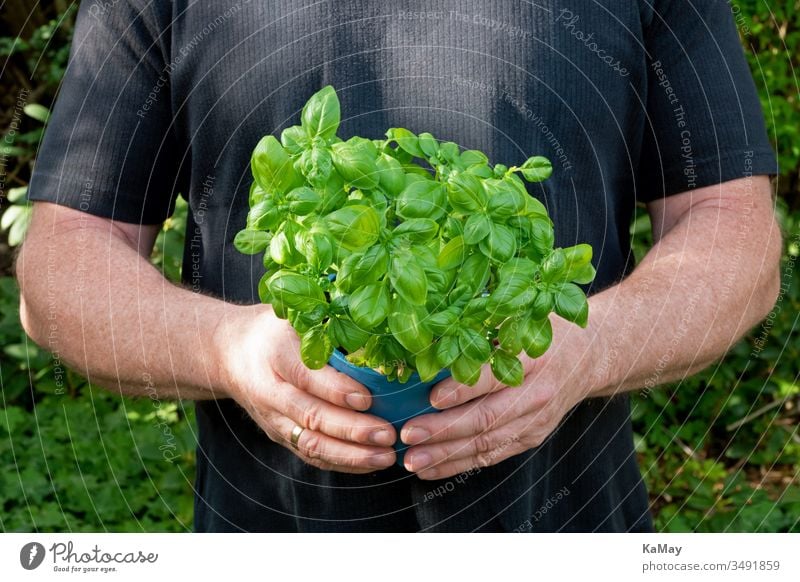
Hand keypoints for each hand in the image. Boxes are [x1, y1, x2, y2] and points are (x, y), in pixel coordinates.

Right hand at [214, 305, 396, 472]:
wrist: (230, 354)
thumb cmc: (273, 330)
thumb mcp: (294, 316)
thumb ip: (326, 322)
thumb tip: (375, 328)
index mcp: (276, 355)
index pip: (306, 377)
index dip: (336, 390)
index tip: (367, 398)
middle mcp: (271, 392)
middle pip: (311, 417)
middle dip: (352, 430)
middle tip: (387, 433)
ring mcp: (274, 419)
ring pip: (311, 444)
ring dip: (351, 455)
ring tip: (385, 456)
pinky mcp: (280, 436)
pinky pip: (311, 455)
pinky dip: (342, 463)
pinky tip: (371, 462)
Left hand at [399, 318, 597, 479]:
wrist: (589, 357)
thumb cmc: (543, 331)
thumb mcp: (519, 319)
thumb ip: (482, 328)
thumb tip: (430, 335)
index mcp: (531, 357)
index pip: (494, 376)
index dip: (463, 388)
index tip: (432, 396)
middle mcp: (535, 393)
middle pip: (487, 417)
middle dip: (444, 429)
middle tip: (409, 434)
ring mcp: (534, 420)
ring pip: (486, 443)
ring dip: (446, 455)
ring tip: (412, 459)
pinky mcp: (530, 437)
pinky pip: (491, 456)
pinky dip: (459, 465)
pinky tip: (430, 468)